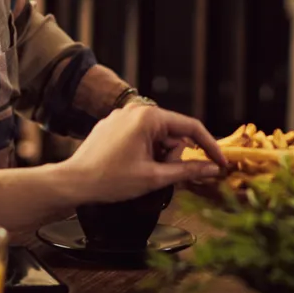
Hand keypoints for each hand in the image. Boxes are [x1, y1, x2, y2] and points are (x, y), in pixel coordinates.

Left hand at [52, 106, 226, 203]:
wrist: (73, 182)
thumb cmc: (110, 180)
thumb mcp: (154, 178)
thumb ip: (187, 171)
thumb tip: (211, 169)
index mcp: (149, 118)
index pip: (191, 127)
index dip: (209, 147)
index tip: (220, 163)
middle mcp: (136, 110)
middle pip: (173, 133)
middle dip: (173, 156)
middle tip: (160, 176)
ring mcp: (123, 116)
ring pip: (157, 136)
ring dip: (158, 156)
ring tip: (141, 173)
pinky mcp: (113, 125)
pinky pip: (141, 136)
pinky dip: (145, 152)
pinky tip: (131, 167)